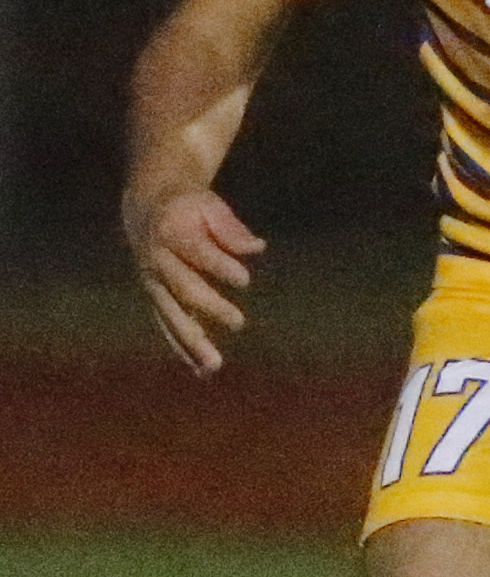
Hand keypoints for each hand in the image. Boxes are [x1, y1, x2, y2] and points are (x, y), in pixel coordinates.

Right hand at [126, 185, 264, 376]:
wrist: (146, 206)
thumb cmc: (190, 207)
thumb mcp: (210, 206)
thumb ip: (231, 229)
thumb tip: (257, 248)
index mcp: (171, 232)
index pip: (197, 252)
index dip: (219, 266)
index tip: (245, 280)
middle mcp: (156, 260)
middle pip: (183, 288)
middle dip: (210, 306)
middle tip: (239, 322)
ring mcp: (152, 282)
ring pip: (171, 315)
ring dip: (192, 341)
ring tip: (214, 365)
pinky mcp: (154, 297)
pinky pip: (166, 324)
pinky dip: (181, 347)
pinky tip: (200, 369)